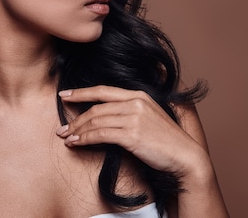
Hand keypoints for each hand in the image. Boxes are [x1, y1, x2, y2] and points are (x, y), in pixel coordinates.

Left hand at [55, 85, 208, 176]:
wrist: (185, 156)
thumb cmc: (166, 141)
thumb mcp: (149, 117)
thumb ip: (129, 111)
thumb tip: (104, 116)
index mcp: (138, 95)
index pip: (102, 90)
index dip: (81, 93)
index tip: (64, 95)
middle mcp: (135, 102)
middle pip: (96, 108)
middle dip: (75, 119)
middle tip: (62, 129)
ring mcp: (134, 118)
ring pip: (96, 121)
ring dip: (77, 131)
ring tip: (66, 138)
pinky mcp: (132, 135)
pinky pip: (101, 134)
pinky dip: (85, 139)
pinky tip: (76, 143)